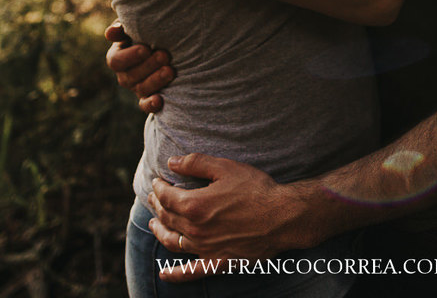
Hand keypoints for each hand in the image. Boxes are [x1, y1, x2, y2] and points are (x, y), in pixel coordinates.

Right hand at [103, 20, 172, 113]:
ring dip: (156, 81)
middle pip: (130, 76)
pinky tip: (161, 100)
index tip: (146, 49)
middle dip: (149, 66)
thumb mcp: (134, 27)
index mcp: (117, 57)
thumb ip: (122, 28)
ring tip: (170, 71)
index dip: (130, 57)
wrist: (167, 46)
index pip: (116, 61)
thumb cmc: (147, 32)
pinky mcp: (148, 98)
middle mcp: (124, 75)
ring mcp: (136, 88)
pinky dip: (151, 104)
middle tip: (165, 55)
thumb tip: (112, 33)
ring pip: (141, 89)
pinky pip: (145, 105)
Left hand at [146, 153, 311, 281]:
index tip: (158, 180)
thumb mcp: (226, 168)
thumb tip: (171, 163)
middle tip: (153, 196)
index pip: (165, 195)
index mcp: (194, 205)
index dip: (158, 186)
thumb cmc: (257, 190)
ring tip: (153, 224)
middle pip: (166, 217)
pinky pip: (191, 272)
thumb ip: (196, 163)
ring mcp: (205, 248)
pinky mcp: (217, 262)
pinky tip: (164, 275)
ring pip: (172, 241)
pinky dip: (175, 275)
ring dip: (159, 231)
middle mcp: (195, 230)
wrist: (283, 218)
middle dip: (157, 204)